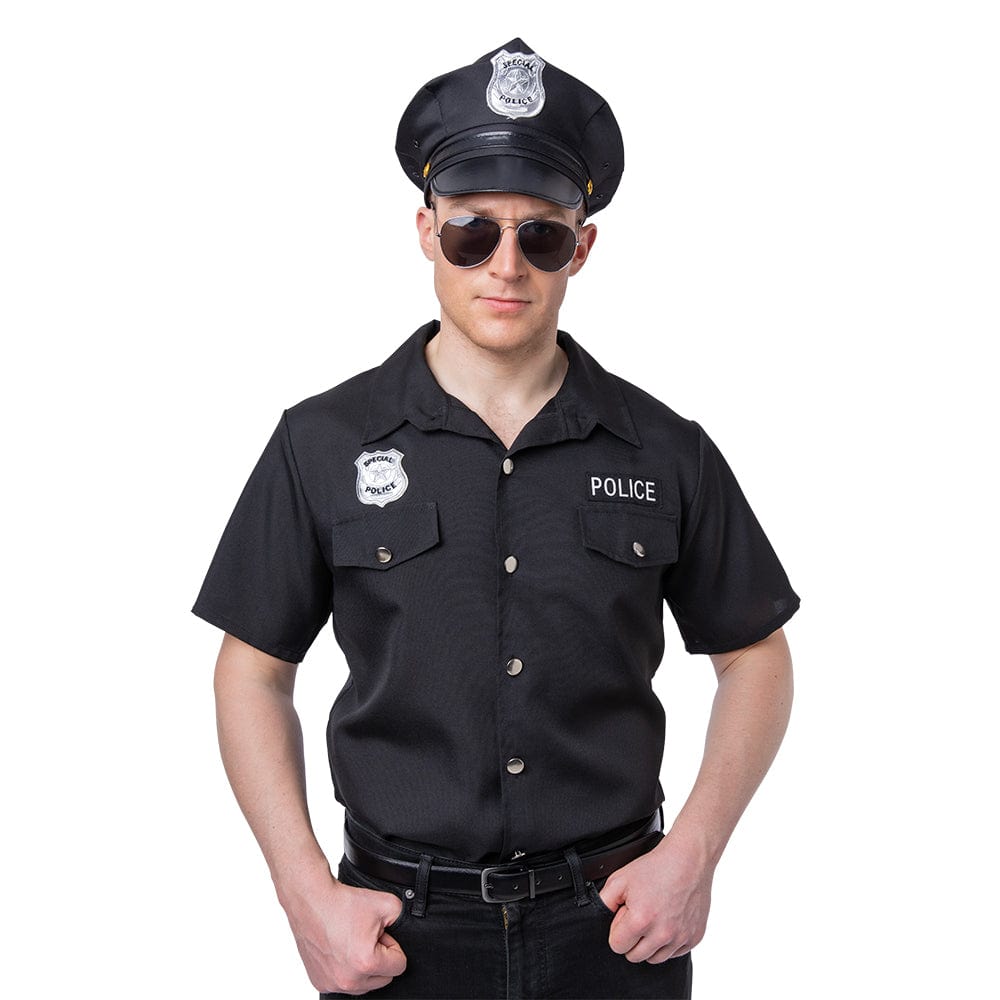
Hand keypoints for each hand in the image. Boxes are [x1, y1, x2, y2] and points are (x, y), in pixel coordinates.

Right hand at [282, 872, 405, 994]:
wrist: (312, 900)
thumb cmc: (342, 902)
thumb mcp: (387, 904)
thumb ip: (404, 920)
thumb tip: (407, 931)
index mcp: (366, 963)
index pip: (399, 966)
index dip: (393, 946)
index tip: (381, 934)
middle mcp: (348, 980)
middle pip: (382, 978)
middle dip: (379, 958)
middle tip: (367, 936)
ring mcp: (331, 983)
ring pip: (364, 983)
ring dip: (364, 965)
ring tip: (353, 941)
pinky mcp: (320, 982)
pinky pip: (344, 982)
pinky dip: (347, 969)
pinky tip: (340, 949)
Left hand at [597, 835, 713, 963]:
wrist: (688, 860)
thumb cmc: (655, 867)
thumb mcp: (620, 879)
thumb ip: (604, 902)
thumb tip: (599, 918)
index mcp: (640, 921)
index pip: (617, 946)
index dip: (618, 929)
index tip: (626, 914)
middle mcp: (662, 934)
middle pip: (635, 956)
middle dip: (632, 939)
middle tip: (639, 915)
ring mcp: (680, 938)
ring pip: (655, 958)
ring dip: (650, 944)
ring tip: (653, 918)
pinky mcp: (694, 938)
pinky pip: (674, 953)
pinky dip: (668, 942)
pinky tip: (668, 920)